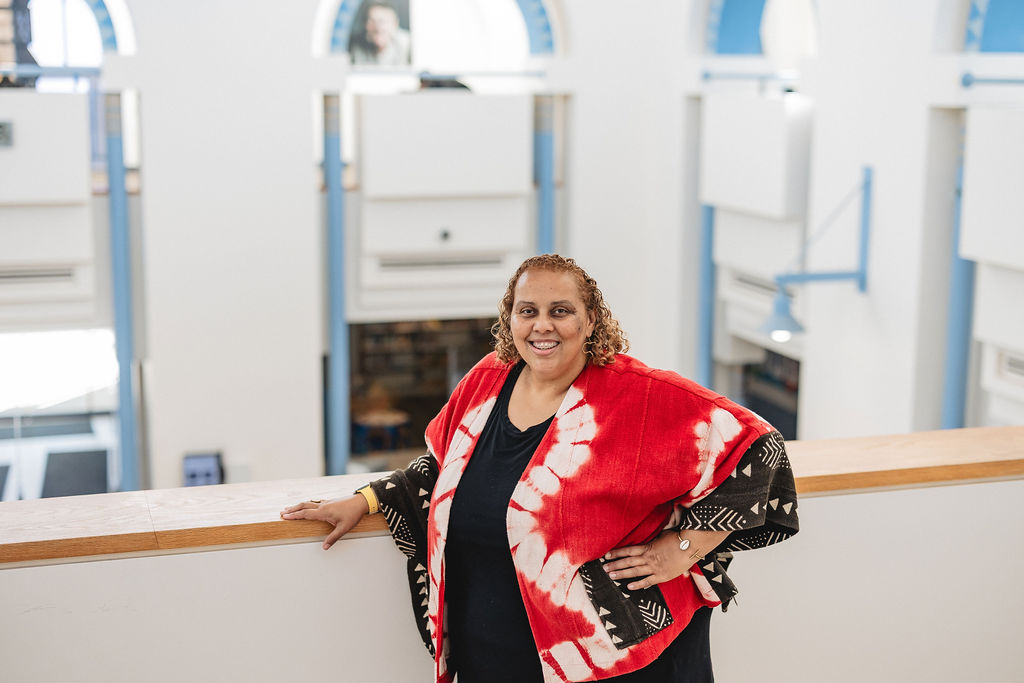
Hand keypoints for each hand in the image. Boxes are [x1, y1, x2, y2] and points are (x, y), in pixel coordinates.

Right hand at [280, 494, 369, 549]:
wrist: (361, 501)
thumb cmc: (353, 514)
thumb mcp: (344, 528)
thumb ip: (333, 538)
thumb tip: (324, 547)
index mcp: (323, 512)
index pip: (305, 514)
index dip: (294, 515)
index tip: (284, 516)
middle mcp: (323, 505)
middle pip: (304, 506)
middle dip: (292, 509)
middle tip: (282, 512)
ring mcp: (326, 502)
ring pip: (309, 503)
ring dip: (299, 506)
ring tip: (291, 508)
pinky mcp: (330, 501)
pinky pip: (315, 502)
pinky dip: (307, 504)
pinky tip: (307, 506)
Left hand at [603, 529, 729, 590]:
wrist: (690, 546)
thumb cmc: (678, 538)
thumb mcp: (663, 534)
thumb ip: (654, 536)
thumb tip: (648, 531)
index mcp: (648, 547)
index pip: (628, 550)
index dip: (616, 553)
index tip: (606, 555)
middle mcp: (648, 558)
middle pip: (628, 562)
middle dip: (615, 565)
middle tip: (604, 568)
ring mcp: (654, 568)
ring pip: (634, 572)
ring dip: (622, 574)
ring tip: (612, 576)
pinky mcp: (662, 576)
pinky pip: (647, 581)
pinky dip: (638, 584)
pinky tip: (629, 587)